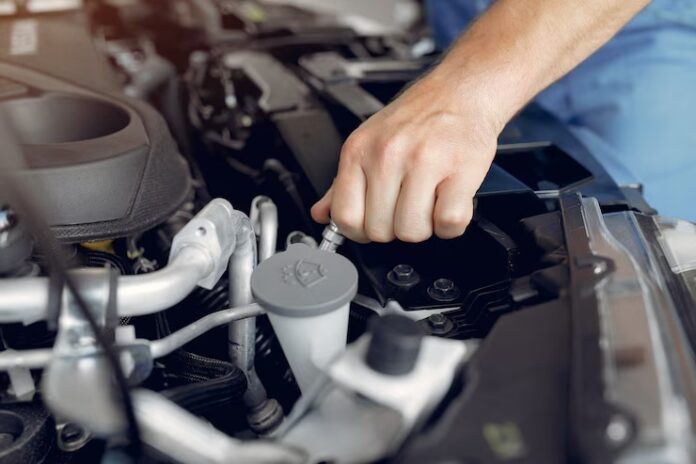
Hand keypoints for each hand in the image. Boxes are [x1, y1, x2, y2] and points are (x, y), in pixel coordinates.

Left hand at [311, 72, 501, 242]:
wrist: (464, 90)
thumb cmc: (419, 116)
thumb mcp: (369, 141)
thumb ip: (342, 183)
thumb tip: (322, 214)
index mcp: (359, 150)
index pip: (345, 217)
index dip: (360, 232)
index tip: (373, 224)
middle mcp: (387, 155)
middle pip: (380, 231)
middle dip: (395, 227)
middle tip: (408, 206)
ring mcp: (424, 163)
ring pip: (412, 232)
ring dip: (425, 227)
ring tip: (430, 202)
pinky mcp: (460, 171)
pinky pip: (448, 223)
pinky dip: (451, 224)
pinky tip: (449, 202)